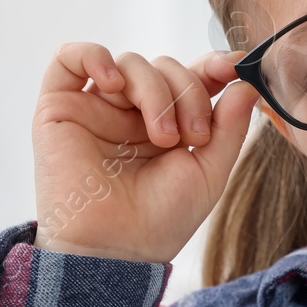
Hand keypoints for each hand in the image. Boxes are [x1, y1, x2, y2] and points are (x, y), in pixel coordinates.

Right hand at [31, 42, 259, 263]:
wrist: (116, 250)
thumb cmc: (161, 220)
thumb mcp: (210, 171)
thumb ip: (229, 126)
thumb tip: (247, 82)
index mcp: (167, 123)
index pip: (191, 76)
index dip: (213, 65)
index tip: (235, 67)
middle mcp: (131, 112)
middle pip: (165, 66)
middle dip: (188, 92)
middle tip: (192, 135)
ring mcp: (96, 107)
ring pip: (130, 62)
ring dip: (155, 90)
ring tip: (162, 137)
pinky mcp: (59, 107)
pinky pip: (69, 58)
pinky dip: (94, 55)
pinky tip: (113, 84)